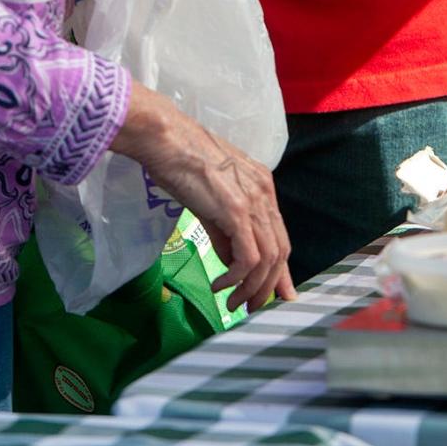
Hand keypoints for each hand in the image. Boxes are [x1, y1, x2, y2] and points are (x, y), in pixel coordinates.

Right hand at [111, 82, 296, 311]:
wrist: (166, 138)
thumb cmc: (181, 161)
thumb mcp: (211, 197)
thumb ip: (226, 229)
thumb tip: (230, 260)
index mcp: (262, 186)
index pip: (280, 237)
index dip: (280, 271)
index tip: (277, 295)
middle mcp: (265, 193)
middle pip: (280, 252)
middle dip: (267, 287)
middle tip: (249, 307)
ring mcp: (253, 200)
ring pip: (268, 259)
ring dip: (251, 288)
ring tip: (231, 301)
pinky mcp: (236, 209)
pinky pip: (248, 257)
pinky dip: (236, 277)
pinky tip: (220, 284)